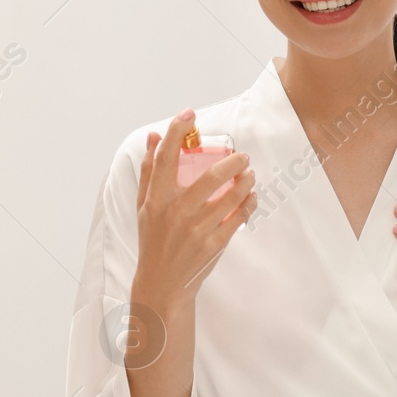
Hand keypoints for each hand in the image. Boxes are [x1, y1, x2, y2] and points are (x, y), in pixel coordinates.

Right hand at [133, 109, 256, 303]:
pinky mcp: (214, 243)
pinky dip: (249, 203)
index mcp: (156, 199)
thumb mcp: (144, 206)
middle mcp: (175, 212)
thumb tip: (153, 136)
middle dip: (232, 161)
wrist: (162, 282)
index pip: (165, 157)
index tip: (188, 114)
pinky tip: (251, 197)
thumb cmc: (154, 240)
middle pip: (210, 175)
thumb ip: (150, 171)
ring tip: (250, 174)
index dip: (176, 131)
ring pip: (231, 195)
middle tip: (242, 156)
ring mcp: (196, 228)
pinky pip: (239, 216)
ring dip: (246, 181)